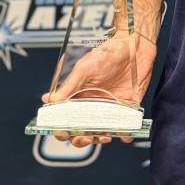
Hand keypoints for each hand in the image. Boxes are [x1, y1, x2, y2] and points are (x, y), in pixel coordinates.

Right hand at [41, 32, 155, 147]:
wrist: (136, 45)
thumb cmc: (108, 52)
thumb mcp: (85, 68)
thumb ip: (69, 85)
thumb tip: (49, 100)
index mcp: (79, 96)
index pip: (66, 119)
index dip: (62, 129)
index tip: (65, 133)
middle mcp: (93, 104)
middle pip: (82, 131)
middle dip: (81, 139)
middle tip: (85, 138)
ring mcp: (110, 108)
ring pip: (101, 132)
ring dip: (100, 139)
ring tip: (104, 136)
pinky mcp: (127, 108)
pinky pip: (124, 126)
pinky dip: (124, 134)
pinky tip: (124, 135)